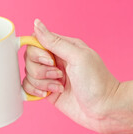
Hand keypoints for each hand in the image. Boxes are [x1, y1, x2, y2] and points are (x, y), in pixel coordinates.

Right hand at [23, 19, 120, 133]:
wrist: (103, 109)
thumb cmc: (96, 82)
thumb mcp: (77, 56)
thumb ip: (55, 41)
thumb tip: (37, 24)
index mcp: (63, 47)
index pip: (36, 42)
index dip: (37, 52)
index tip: (50, 61)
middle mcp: (55, 60)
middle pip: (29, 59)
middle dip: (40, 70)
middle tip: (59, 75)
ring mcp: (51, 76)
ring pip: (29, 74)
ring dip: (42, 82)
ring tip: (59, 87)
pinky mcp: (48, 91)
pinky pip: (29, 87)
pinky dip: (36, 91)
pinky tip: (50, 94)